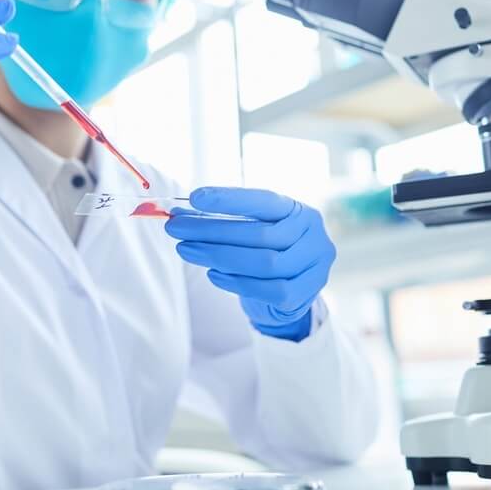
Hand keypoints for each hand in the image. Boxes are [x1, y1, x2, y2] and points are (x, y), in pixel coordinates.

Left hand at [165, 187, 335, 340]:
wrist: (287, 291)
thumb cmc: (263, 252)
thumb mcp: (248, 230)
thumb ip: (222, 221)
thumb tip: (179, 216)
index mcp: (296, 209)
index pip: (263, 200)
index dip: (229, 199)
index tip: (194, 198)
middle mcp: (312, 232)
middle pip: (259, 234)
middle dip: (212, 231)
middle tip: (175, 228)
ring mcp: (315, 263)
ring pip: (264, 263)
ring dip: (219, 256)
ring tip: (186, 250)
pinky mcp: (307, 292)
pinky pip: (270, 289)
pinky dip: (238, 283)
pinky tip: (213, 275)